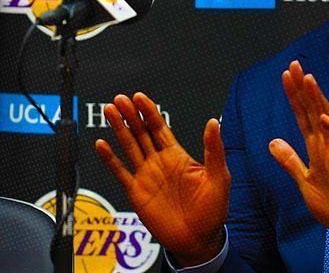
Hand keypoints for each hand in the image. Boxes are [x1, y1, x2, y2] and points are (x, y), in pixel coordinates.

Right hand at [95, 92, 229, 266]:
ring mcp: (147, 176)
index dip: (149, 111)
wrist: (199, 240)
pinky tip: (101, 144)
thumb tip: (214, 122)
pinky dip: (110, 159)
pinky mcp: (137, 193)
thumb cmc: (213, 210)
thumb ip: (214, 150)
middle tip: (120, 99)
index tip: (139, 97)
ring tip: (109, 111)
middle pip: (141, 132)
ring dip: (119, 129)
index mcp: (178, 155)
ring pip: (129, 146)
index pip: (160, 127)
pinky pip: (120, 172)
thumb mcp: (219, 176)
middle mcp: (160, 162)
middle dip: (131, 115)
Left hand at [268, 61, 328, 244]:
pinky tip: (326, 118)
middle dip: (303, 88)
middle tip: (294, 65)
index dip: (293, 95)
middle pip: (312, 109)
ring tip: (308, 80)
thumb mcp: (303, 180)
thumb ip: (290, 161)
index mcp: (315, 145)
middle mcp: (326, 143)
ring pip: (327, 119)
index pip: (301, 114)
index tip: (285, 75)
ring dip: (318, 100)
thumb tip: (272, 142)